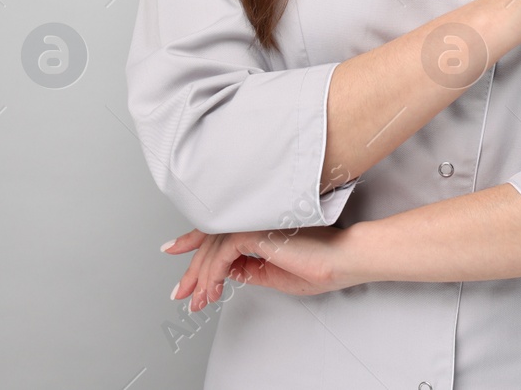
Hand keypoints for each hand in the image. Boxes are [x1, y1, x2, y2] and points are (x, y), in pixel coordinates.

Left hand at [163, 224, 366, 311]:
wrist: (345, 257)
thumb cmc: (324, 264)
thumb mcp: (277, 274)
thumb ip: (251, 269)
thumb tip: (228, 272)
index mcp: (260, 225)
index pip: (221, 230)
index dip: (194, 241)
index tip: (174, 249)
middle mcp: (254, 218)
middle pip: (212, 240)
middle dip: (193, 270)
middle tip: (181, 293)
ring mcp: (254, 221)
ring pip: (213, 250)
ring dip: (202, 279)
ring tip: (199, 301)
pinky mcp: (255, 231)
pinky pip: (222, 255)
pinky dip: (213, 275)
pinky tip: (213, 291)